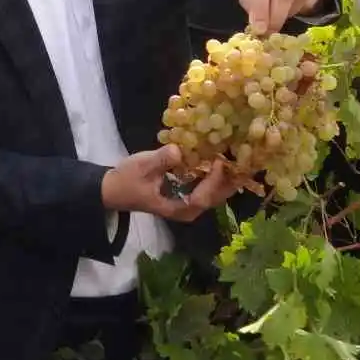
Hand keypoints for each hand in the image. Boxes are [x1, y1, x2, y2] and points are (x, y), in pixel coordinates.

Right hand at [101, 145, 249, 222]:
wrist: (112, 189)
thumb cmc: (126, 180)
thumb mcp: (142, 168)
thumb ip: (161, 160)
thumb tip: (180, 150)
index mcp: (177, 207)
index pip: (202, 197)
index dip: (213, 181)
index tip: (219, 162)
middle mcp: (187, 209)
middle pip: (215, 197)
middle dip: (231, 181)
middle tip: (247, 163)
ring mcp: (187, 202)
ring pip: (214, 193)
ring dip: (228, 179)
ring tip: (243, 161)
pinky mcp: (185, 194)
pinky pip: (208, 187)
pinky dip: (218, 176)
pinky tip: (224, 161)